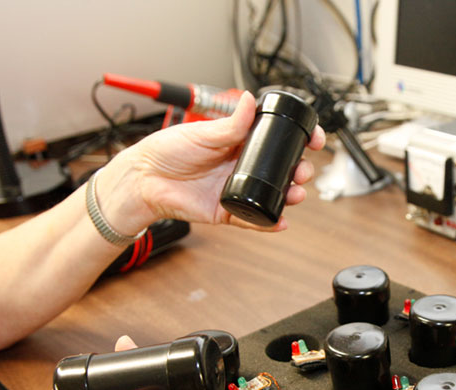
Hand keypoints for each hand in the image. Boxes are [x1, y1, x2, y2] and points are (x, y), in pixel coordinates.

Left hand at [99, 91, 325, 233]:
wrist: (143, 180)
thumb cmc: (166, 151)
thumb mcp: (203, 133)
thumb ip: (231, 123)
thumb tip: (250, 101)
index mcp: (238, 142)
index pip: (275, 140)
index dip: (296, 139)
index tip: (311, 139)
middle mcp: (241, 166)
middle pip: (280, 169)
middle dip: (299, 170)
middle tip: (303, 170)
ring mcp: (236, 189)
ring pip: (272, 195)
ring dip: (290, 195)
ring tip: (297, 193)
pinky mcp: (228, 212)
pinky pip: (254, 220)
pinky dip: (270, 223)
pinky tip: (282, 221)